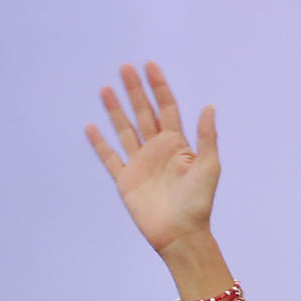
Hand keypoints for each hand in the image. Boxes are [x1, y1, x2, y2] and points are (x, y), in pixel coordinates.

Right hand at [86, 63, 219, 258]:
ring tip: (106, 89)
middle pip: (144, 114)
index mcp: (177, 145)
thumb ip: (207, 137)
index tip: (150, 66)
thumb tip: (209, 106)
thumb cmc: (199, 203)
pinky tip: (91, 127)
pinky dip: (100, 144)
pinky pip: (110, 158)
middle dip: (135, 91)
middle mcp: (157, 150)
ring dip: (116, 110)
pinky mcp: (126, 180)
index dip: (159, 87)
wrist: (181, 235)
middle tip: (125, 67)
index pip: (167, 109)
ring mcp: (140, 164)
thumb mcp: (209, 167)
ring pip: (125, 130)